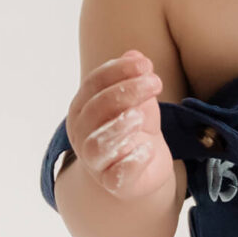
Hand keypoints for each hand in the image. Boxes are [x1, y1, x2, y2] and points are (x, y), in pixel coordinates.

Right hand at [66, 51, 171, 200]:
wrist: (142, 168)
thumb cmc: (135, 127)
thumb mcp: (138, 99)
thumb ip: (135, 78)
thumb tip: (135, 54)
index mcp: (84, 107)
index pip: (93, 84)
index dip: (117, 71)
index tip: (145, 64)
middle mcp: (82, 134)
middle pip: (95, 110)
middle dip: (125, 92)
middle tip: (155, 82)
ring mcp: (94, 161)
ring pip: (97, 144)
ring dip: (118, 127)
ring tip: (140, 116)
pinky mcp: (113, 182)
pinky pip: (117, 174)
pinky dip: (132, 161)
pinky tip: (147, 148)